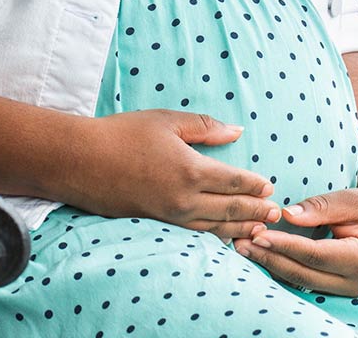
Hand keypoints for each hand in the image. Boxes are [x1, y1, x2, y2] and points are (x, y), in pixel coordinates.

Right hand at [61, 111, 281, 240]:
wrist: (81, 162)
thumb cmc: (123, 134)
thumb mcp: (167, 121)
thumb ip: (205, 127)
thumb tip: (236, 132)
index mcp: (191, 171)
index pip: (234, 182)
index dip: (254, 185)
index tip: (270, 187)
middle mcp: (184, 199)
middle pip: (230, 209)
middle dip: (256, 212)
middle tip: (276, 215)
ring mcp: (170, 216)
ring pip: (214, 227)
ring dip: (240, 228)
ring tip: (259, 230)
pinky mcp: (156, 223)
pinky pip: (194, 234)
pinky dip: (215, 236)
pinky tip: (223, 236)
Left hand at [234, 184, 357, 295]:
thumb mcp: (352, 200)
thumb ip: (320, 208)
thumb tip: (286, 215)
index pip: (315, 255)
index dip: (285, 245)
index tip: (258, 234)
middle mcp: (355, 281)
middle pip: (303, 274)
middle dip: (270, 258)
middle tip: (240, 242)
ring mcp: (346, 290)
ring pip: (301, 282)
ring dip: (271, 265)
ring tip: (243, 248)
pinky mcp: (337, 289)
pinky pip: (304, 281)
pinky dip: (281, 268)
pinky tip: (261, 254)